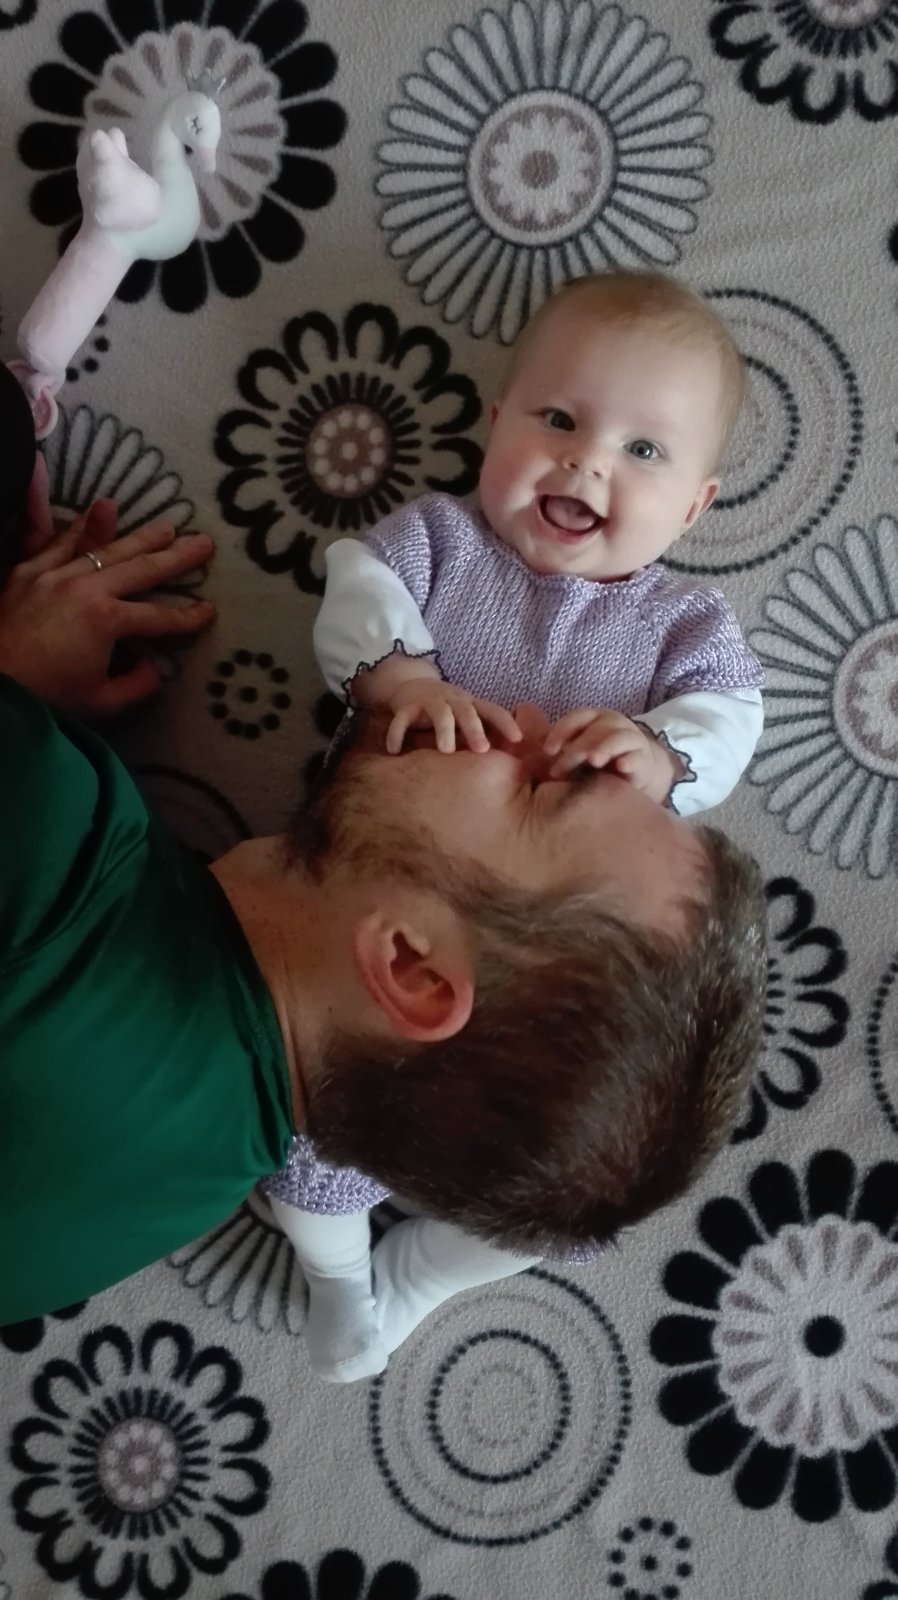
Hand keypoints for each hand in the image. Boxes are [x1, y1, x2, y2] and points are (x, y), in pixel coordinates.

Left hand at [0, 513, 214, 717]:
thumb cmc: (45, 694)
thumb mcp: (99, 702)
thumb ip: (134, 686)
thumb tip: (154, 669)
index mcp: (106, 621)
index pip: (158, 617)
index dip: (187, 617)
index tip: (209, 610)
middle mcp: (86, 588)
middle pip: (141, 568)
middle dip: (176, 557)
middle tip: (204, 543)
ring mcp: (55, 574)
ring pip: (105, 548)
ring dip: (139, 536)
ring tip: (166, 526)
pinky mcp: (28, 571)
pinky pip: (56, 541)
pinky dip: (79, 526)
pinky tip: (100, 508)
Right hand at [386, 678, 522, 754]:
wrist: (412, 685)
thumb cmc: (449, 710)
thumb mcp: (467, 718)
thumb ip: (484, 734)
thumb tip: (512, 763)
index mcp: (472, 705)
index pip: (493, 712)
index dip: (506, 724)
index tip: (518, 739)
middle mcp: (453, 701)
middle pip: (467, 712)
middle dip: (475, 729)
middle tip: (482, 749)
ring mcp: (430, 702)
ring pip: (440, 714)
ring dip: (444, 730)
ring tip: (446, 751)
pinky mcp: (407, 706)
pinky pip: (401, 719)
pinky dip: (397, 733)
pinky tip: (394, 750)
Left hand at [544, 708, 681, 802]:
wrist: (635, 772)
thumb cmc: (597, 760)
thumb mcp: (573, 750)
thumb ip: (552, 746)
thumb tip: (520, 734)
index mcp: (593, 719)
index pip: (576, 718)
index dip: (561, 732)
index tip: (547, 751)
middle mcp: (612, 724)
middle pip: (595, 730)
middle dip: (577, 749)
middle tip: (560, 768)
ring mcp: (630, 739)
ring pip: (616, 739)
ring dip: (603, 748)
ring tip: (593, 760)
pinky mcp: (643, 759)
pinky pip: (637, 757)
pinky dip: (629, 761)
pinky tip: (620, 767)